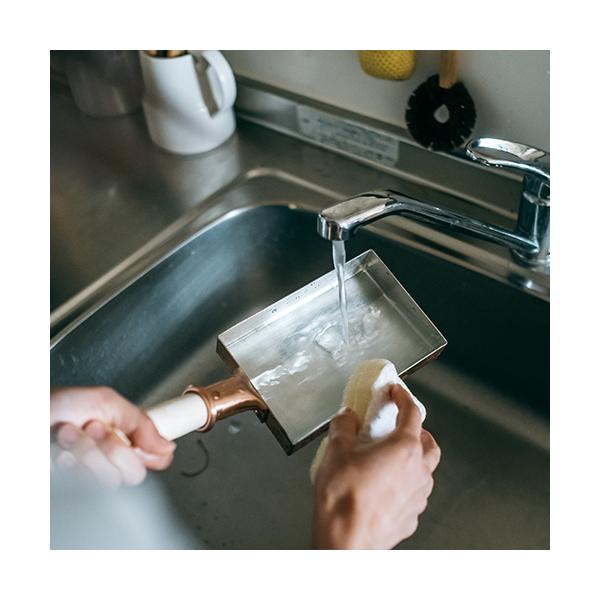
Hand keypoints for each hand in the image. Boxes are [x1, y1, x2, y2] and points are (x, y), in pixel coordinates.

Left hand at [51, 386, 175, 487]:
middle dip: (112, 447)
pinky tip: (60, 452)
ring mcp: (89, 475)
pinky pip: (84, 485)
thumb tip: (166, 445)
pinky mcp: (71, 488)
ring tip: (69, 435)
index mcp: (123, 437)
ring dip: (87, 451)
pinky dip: (71, 463)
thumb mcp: (105, 400)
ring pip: (109, 480)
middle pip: (135, 473)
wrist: (22, 419)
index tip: (141, 442)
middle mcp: (109, 459)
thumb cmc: (52, 405)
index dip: (152, 451)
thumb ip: (141, 422)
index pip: (156, 457)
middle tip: (94, 428)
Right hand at [312, 383, 440, 548]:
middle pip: (429, 443)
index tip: (396, 391)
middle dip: (417, 431)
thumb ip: (344, 425)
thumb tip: (346, 416)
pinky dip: (405, 484)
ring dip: (413, 459)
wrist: (344, 541)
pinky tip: (386, 486)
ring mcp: (418, 497)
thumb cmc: (344, 499)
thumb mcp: (336, 449)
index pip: (411, 412)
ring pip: (426, 471)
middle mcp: (418, 471)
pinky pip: (414, 494)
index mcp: (403, 448)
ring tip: (390, 457)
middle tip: (399, 427)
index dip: (403, 397)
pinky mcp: (411, 517)